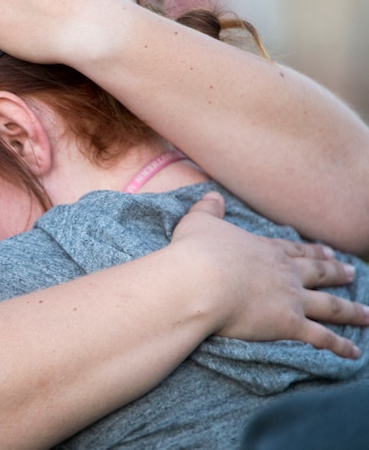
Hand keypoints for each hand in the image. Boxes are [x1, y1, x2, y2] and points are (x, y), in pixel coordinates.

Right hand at [173, 192, 368, 359]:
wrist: (199, 281)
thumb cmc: (196, 251)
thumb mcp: (198, 221)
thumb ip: (208, 208)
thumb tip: (212, 195)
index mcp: (265, 249)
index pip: (295, 250)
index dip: (311, 251)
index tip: (327, 251)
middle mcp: (285, 273)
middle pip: (318, 273)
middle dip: (336, 272)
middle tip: (353, 273)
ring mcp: (290, 298)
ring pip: (329, 305)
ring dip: (350, 310)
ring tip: (366, 314)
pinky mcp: (288, 324)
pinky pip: (320, 337)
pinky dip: (340, 346)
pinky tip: (354, 352)